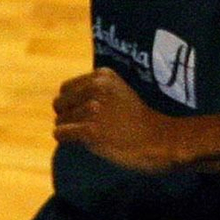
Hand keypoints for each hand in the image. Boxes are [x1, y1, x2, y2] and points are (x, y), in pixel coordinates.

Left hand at [53, 68, 184, 173]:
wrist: (158, 140)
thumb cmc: (138, 119)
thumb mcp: (117, 92)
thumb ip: (93, 91)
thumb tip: (62, 101)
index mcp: (101, 76)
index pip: (66, 89)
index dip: (71, 104)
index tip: (81, 115)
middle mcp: (95, 88)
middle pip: (60, 103)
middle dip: (67, 116)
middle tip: (80, 128)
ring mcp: (92, 110)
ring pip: (61, 120)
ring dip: (69, 130)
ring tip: (87, 136)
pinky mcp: (90, 130)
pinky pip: (62, 133)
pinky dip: (65, 138)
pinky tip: (75, 142)